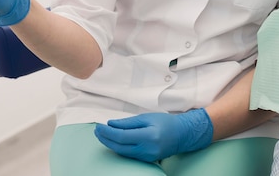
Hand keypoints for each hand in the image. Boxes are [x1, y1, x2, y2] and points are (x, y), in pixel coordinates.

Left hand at [94, 109, 213, 161]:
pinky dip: (119, 147)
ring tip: (102, 135)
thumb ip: (129, 122)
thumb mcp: (148, 117)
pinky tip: (114, 141)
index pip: (121, 136)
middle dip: (105, 139)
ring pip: (122, 152)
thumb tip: (111, 124)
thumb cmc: (166, 123)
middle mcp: (146, 149)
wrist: (181, 135)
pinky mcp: (146, 160)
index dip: (107, 132)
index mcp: (148, 136)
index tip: (99, 126)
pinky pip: (128, 154)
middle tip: (97, 130)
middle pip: (119, 147)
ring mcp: (146, 157)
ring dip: (110, 144)